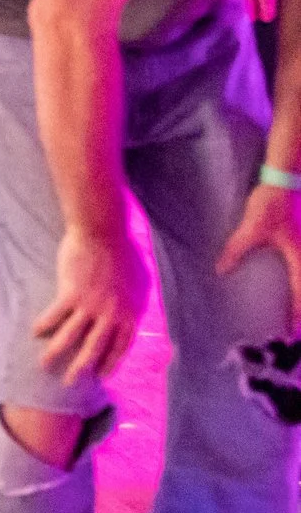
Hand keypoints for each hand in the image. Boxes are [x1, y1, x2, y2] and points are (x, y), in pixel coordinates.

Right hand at [34, 226, 149, 382]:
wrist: (104, 233)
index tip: (100, 375)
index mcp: (130, 313)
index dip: (110, 362)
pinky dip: (45, 326)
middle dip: (81, 368)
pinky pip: (55, 316)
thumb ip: (135, 300)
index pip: (121, 347)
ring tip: (44, 364)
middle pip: (95, 349)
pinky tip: (35, 333)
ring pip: (71, 337)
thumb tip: (133, 312)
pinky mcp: (71, 294)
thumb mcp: (140, 281)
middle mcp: (112, 315)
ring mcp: (91, 306)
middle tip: (70, 382)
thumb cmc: (124, 251)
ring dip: (57, 354)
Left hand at [219, 185, 300, 325]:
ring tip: (295, 313)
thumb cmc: (271, 205)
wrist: (286, 179)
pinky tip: (292, 282)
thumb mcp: (252, 230)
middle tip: (294, 330)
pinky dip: (299, 279)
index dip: (297, 316)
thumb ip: (236, 251)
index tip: (291, 333)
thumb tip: (221, 271)